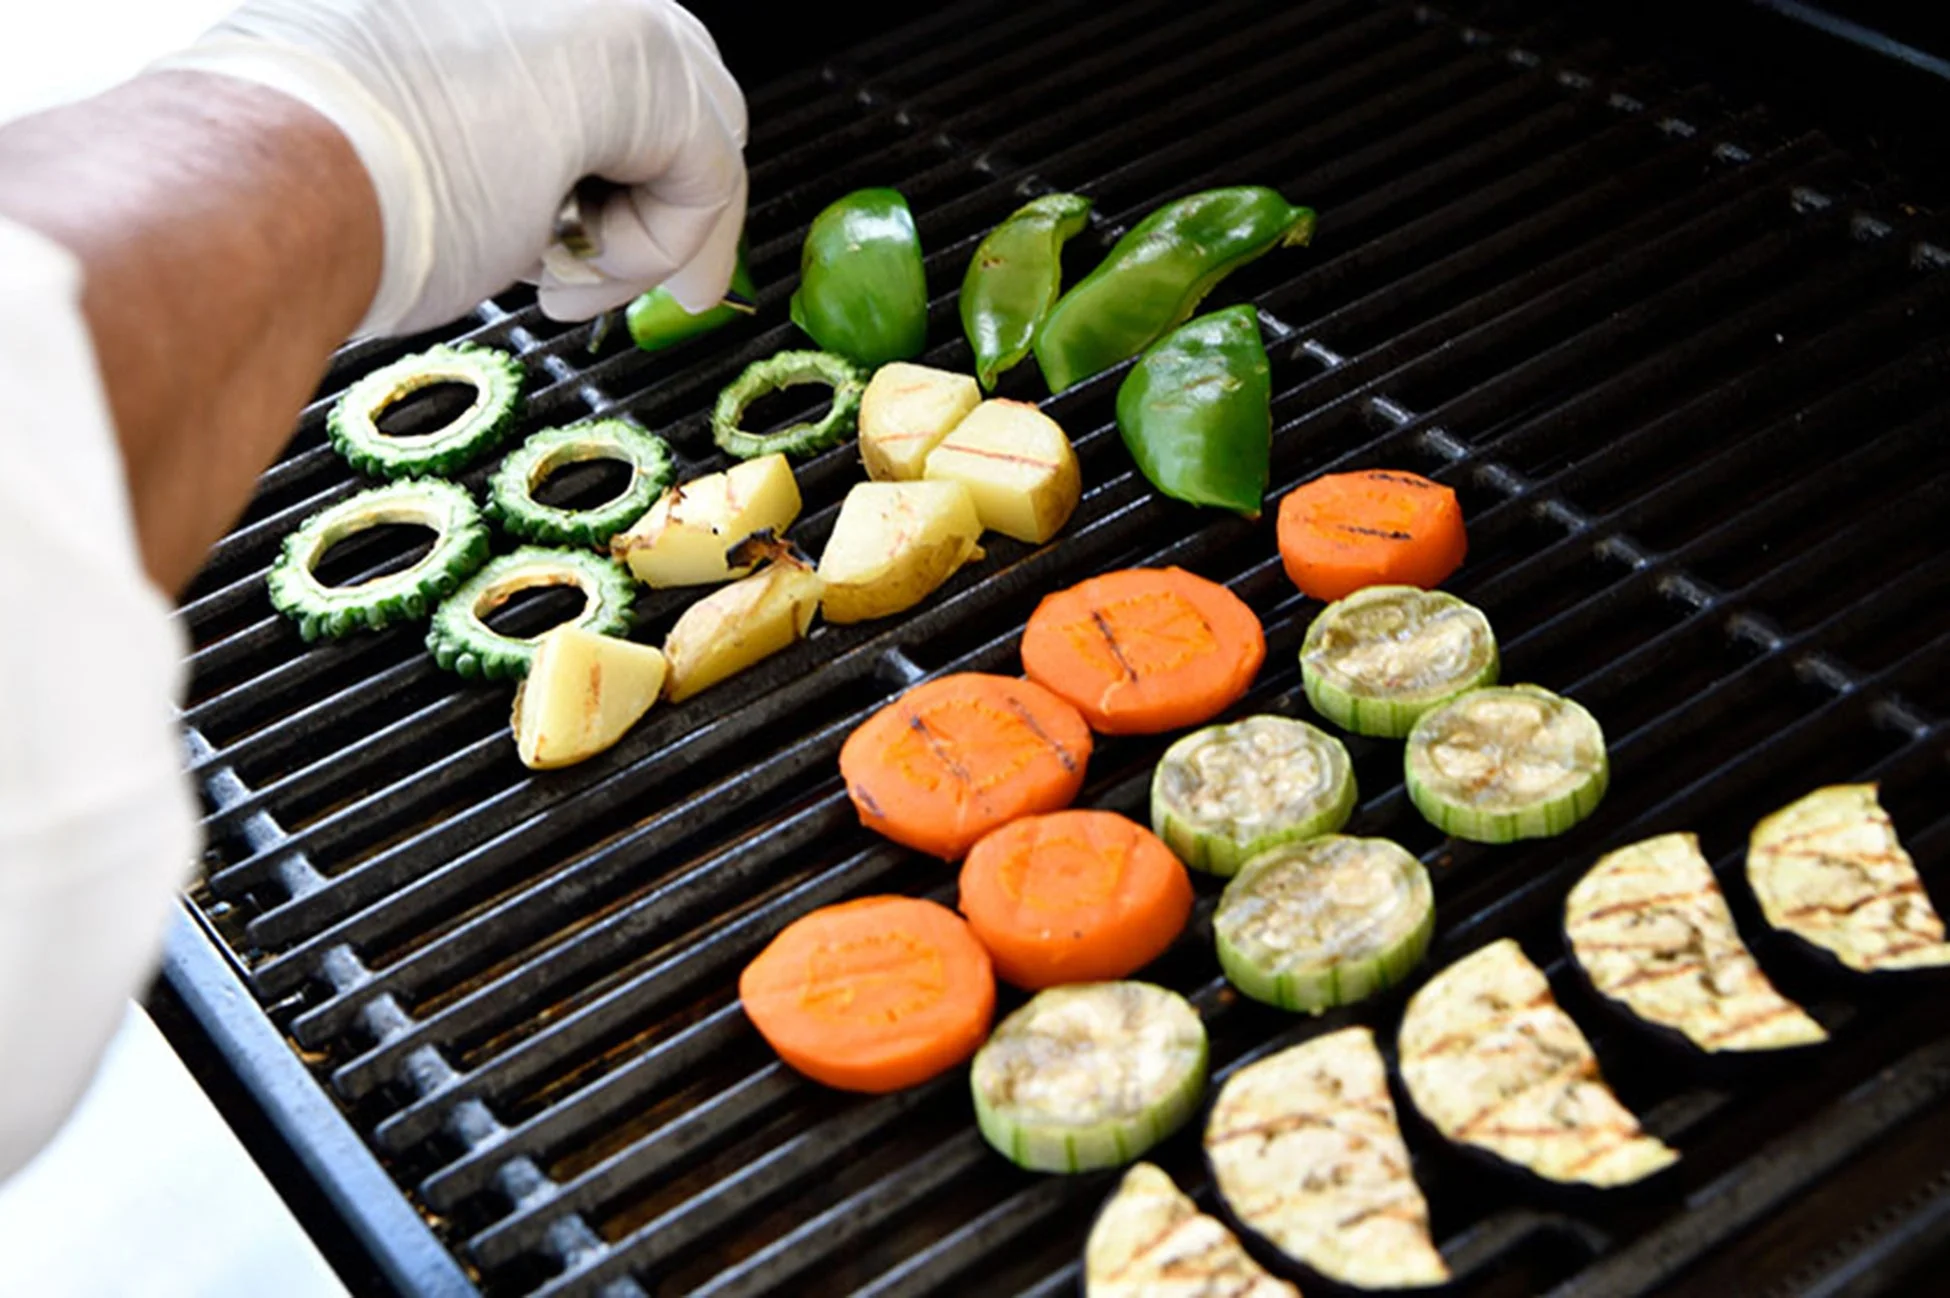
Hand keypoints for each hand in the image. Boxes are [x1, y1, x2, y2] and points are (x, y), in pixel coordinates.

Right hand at [154, 0, 747, 333]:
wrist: (263, 181)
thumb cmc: (297, 173)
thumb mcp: (411, 137)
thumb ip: (501, 140)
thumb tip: (552, 190)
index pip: (615, 60)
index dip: (627, 161)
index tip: (607, 242)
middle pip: (679, 82)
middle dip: (660, 193)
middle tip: (613, 276)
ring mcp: (595, 4)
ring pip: (696, 129)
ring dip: (645, 230)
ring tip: (557, 282)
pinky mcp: (633, 62)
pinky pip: (705, 176)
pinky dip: (658, 250)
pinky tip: (575, 278)